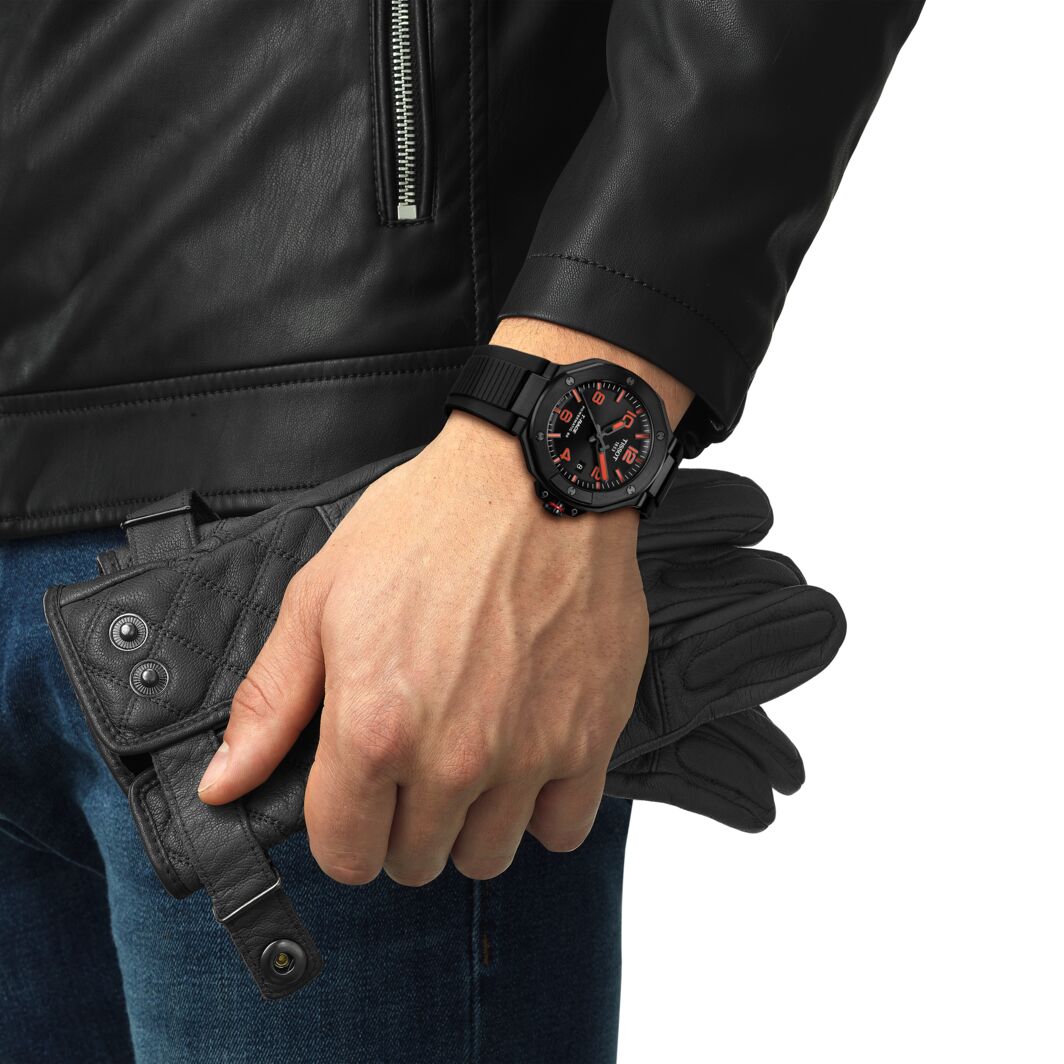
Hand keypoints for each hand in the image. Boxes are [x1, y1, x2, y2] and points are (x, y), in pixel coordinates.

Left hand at [198, 413, 648, 884]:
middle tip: (409, 768)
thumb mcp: (322, 598)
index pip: (345, 853)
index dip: (340, 833)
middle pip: (414, 861)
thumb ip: (271, 703)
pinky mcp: (590, 737)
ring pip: (486, 856)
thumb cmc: (430, 525)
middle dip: (400, 826)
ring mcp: (529, 753)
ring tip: (467, 766)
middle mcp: (453, 757)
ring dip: (467, 825)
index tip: (352, 803)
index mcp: (374, 727)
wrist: (537, 480)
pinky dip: (540, 813)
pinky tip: (524, 764)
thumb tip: (224, 783)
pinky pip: (563, 829)